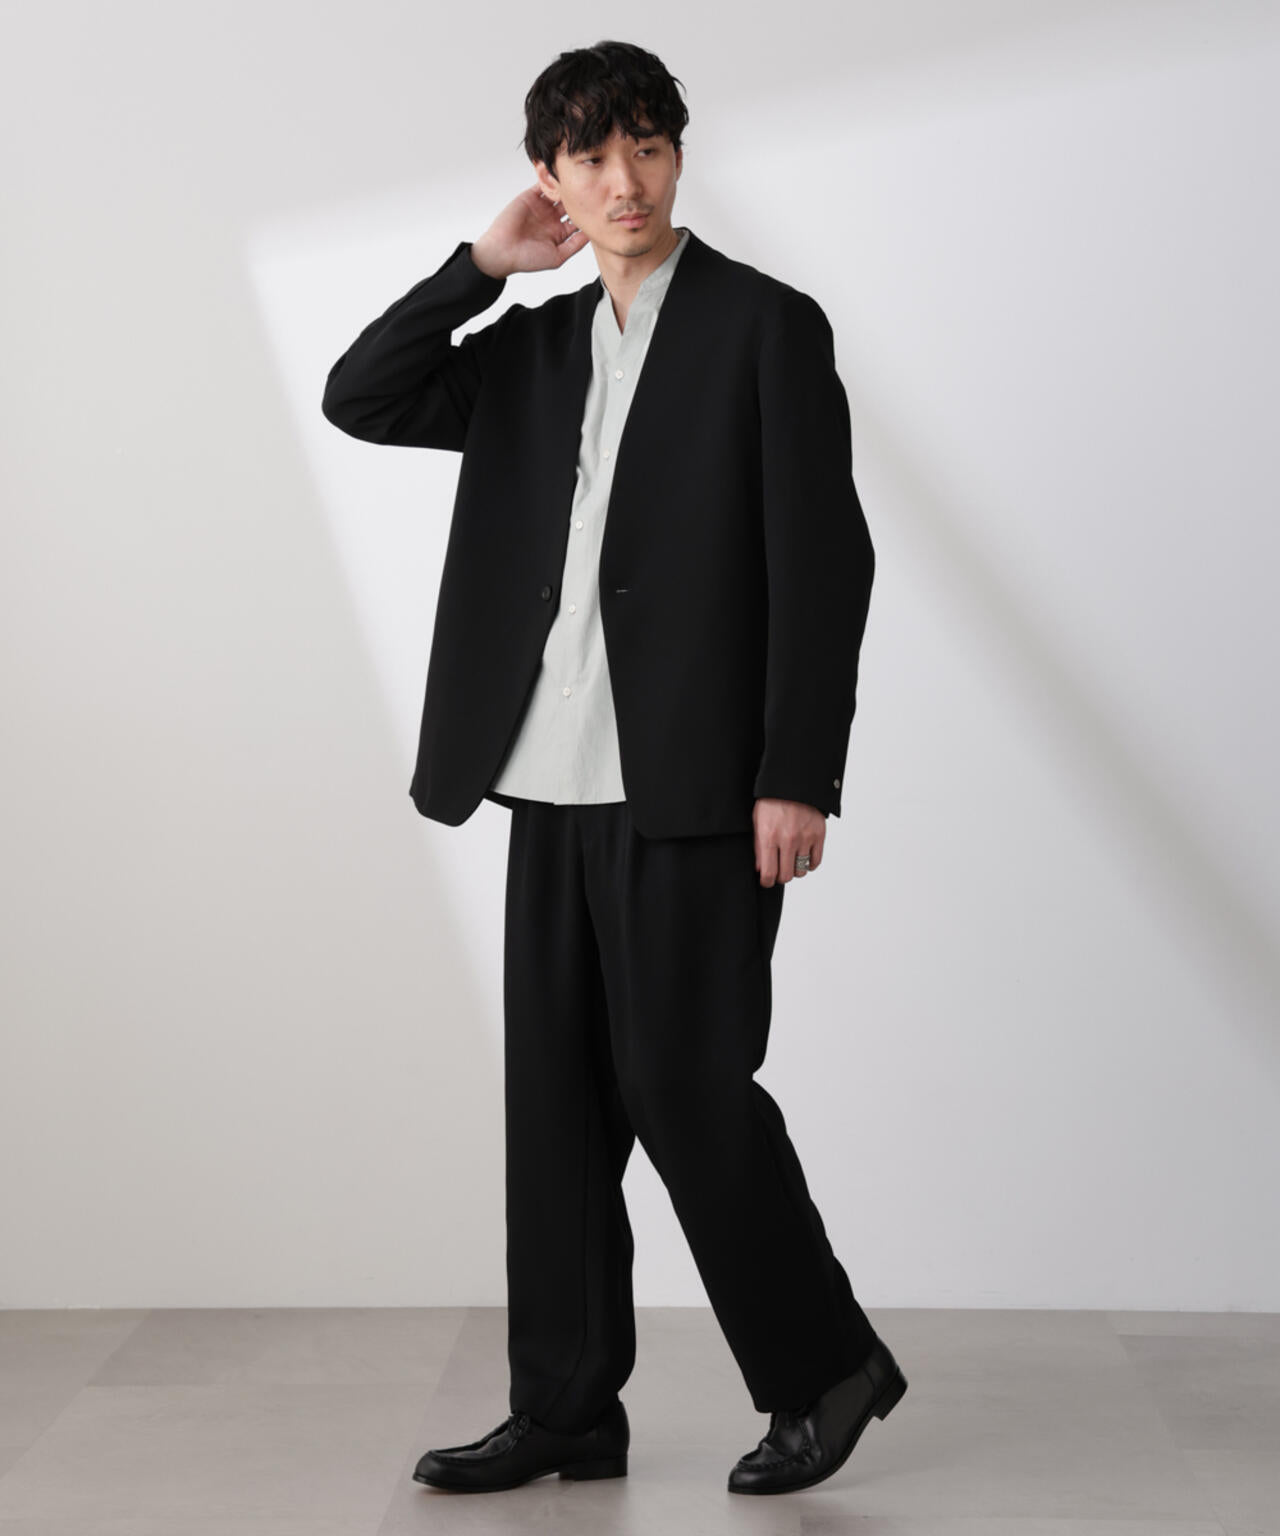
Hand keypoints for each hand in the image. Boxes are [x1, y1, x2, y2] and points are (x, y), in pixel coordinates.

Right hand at [469, 183, 589, 278]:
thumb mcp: (557, 257)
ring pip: (558, 192)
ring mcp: (541, 206)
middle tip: (592, 188)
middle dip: (580, 197)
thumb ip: (574, 245)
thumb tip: (591, 233)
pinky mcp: (530, 197)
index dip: (587, 214)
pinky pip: (542, 184)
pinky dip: (550, 177)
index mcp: (559, 233)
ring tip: (578, 178)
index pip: (578, 220)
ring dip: (566, 185)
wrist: (502, 251)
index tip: (599, 208)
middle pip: (571, 203)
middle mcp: (552, 218)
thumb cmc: (528, 259)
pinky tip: (560, 173)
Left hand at [753, 798, 825, 887]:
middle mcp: (788, 840)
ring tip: (790, 861)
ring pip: (801, 871)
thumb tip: (761, 869)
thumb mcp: (757, 821)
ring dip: (795, 870)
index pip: (769, 873)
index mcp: (769, 836)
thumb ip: (758, 847)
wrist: (793, 783)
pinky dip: (809, 863)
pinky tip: (803, 857)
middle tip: (778, 870)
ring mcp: (805, 838)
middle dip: (780, 876)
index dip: (767, 881)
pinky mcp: (819, 835)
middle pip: (786, 876)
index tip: (767, 880)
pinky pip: (816, 861)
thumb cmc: (772, 801)